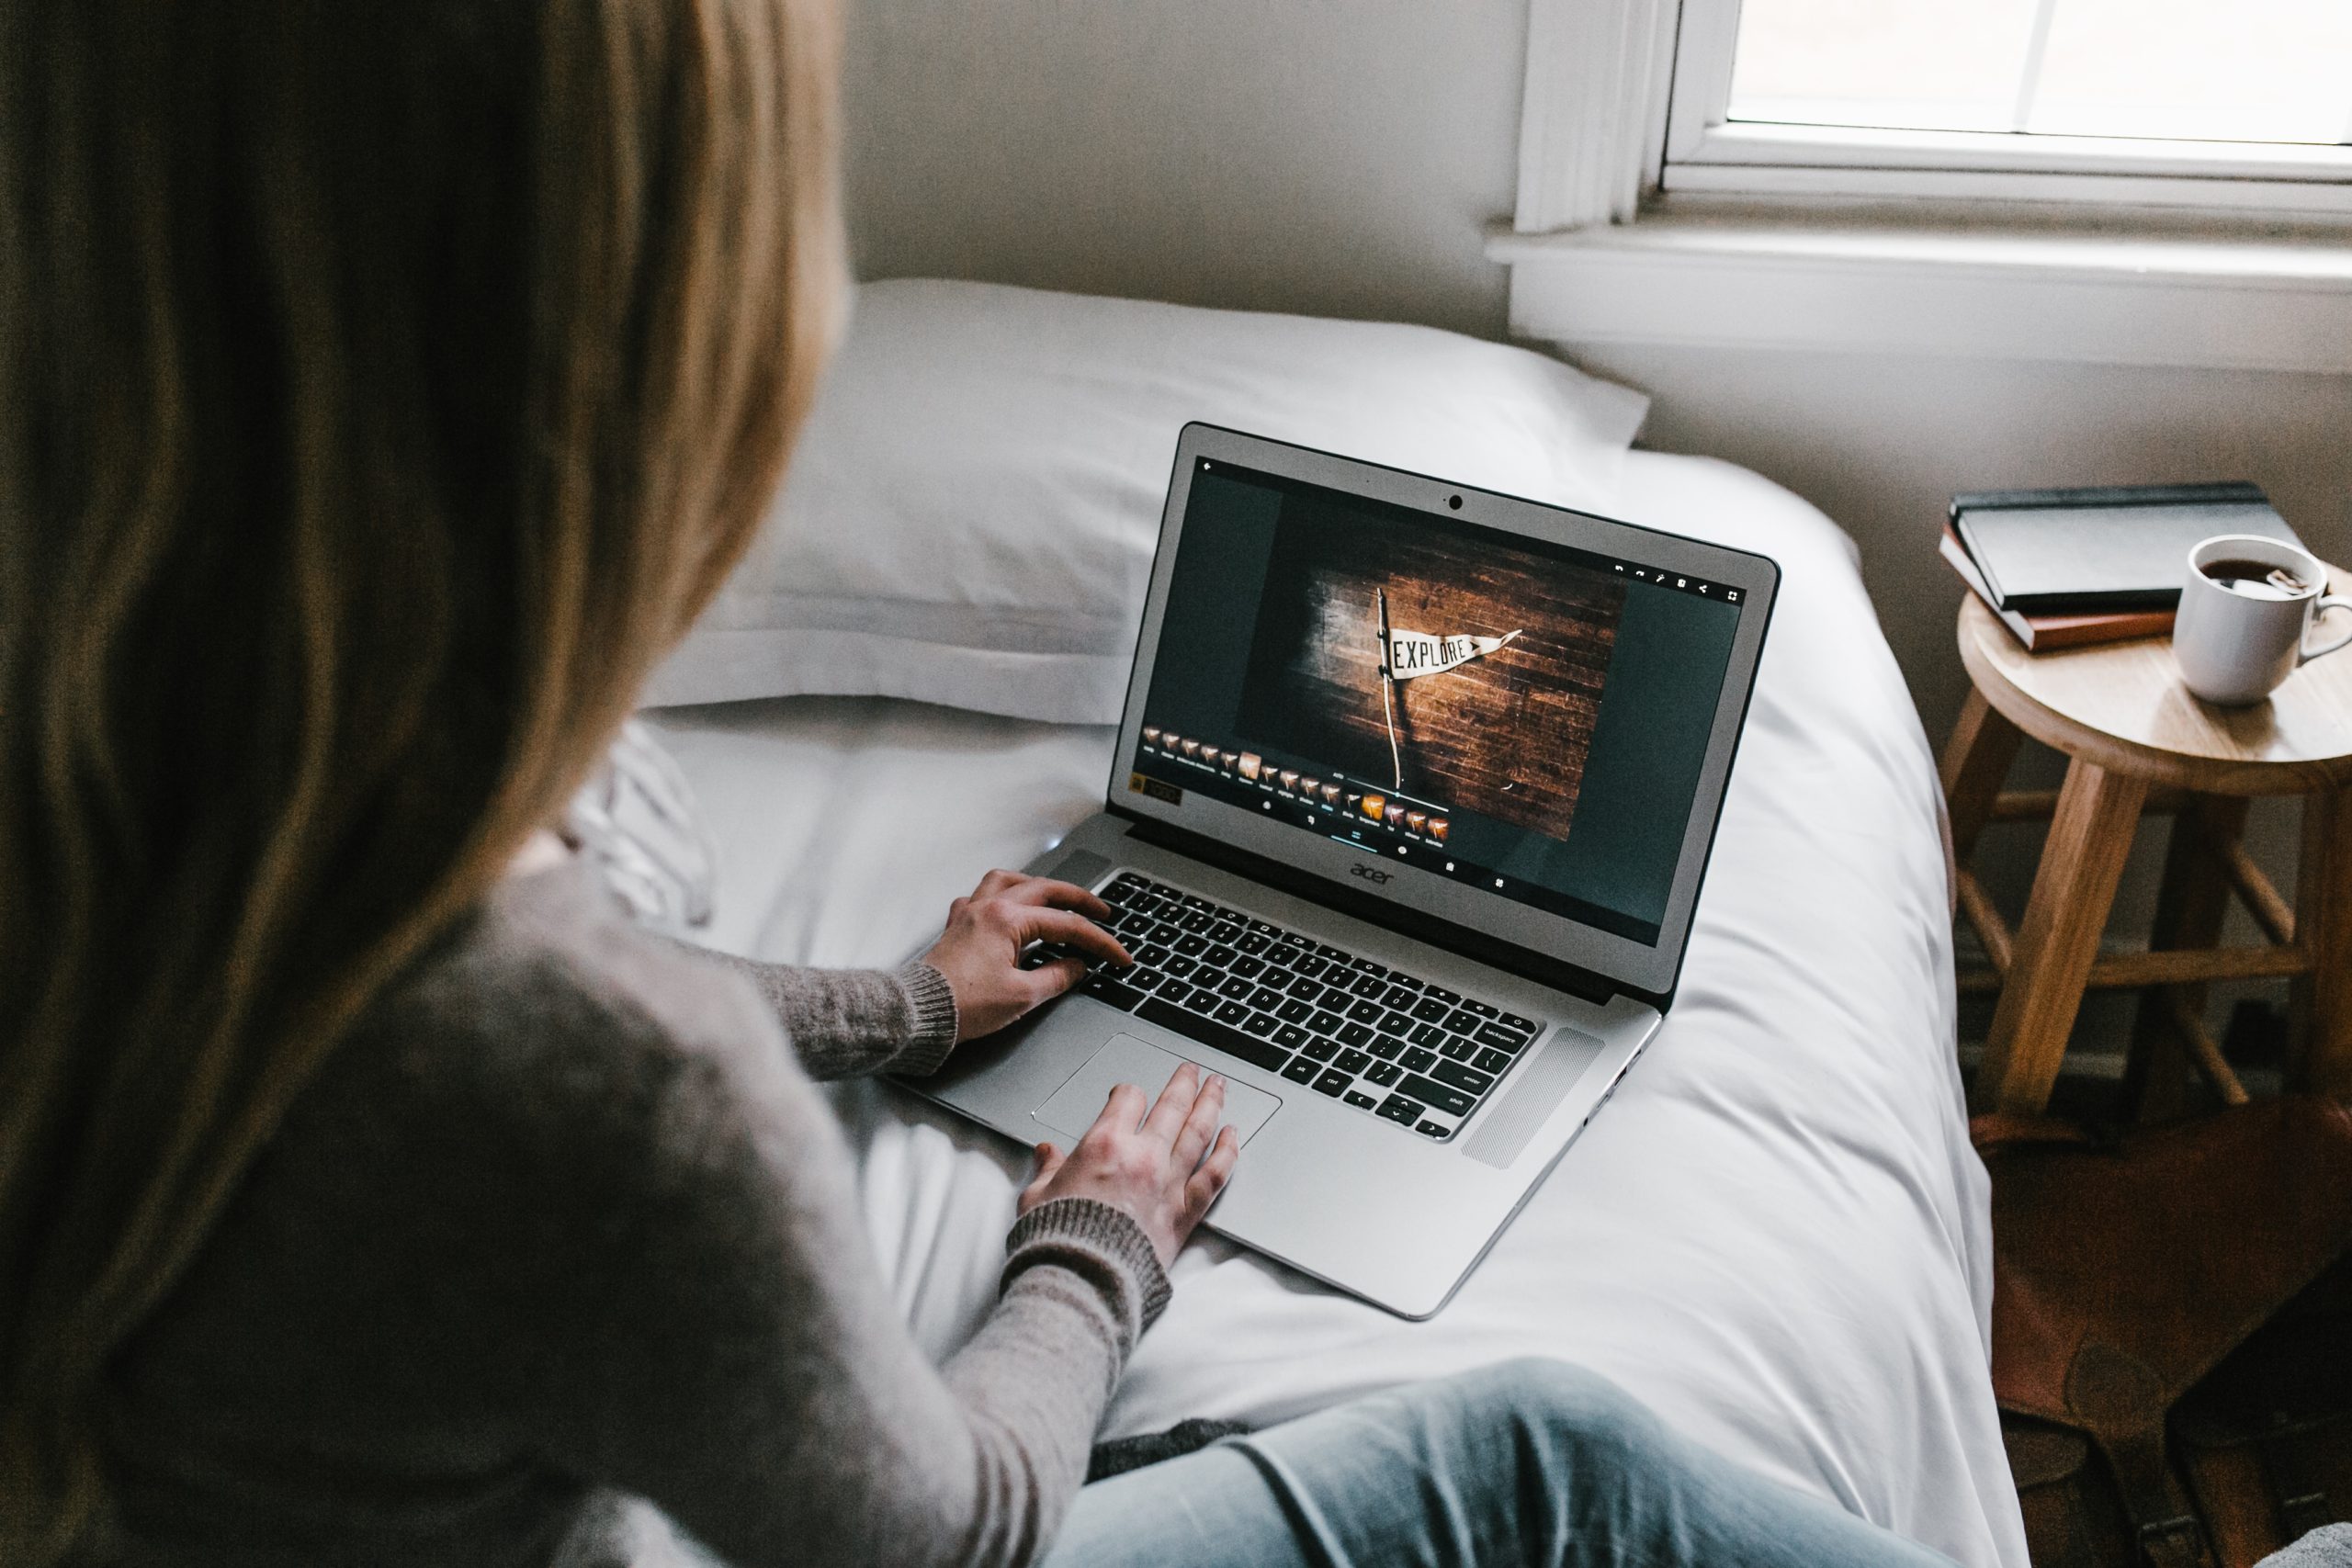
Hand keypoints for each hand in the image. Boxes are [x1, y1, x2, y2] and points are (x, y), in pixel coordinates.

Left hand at [920, 870, 1130, 1042]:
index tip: (1117, 955)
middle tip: (1101, 910)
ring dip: (1037, 885)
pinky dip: (1001, 896)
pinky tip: (1008, 907)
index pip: (1066, 926)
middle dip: (1078, 899)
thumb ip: (1057, 977)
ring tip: (1055, 896)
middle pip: (1044, 890)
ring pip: (1009, 881)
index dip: (1099, 941)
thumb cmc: (962, 1005)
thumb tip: (1076, 968)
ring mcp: (970, 913)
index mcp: (1008, 920)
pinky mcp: (957, 927)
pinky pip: (981, 896)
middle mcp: (988, 907)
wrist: (919, 1014)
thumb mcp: (1022, 996)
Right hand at [1019, 1063, 1240, 1265]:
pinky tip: (1233, 1136)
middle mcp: (1142, 1156)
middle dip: (1182, 1083)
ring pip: (1198, 1131)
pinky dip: (1227, 1152)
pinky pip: (1214, 1174)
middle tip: (1191, 1071)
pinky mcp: (1185, 1212)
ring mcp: (1168, 1182)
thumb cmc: (1060, 1240)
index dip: (1128, 1093)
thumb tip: (1046, 1154)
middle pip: (1171, 1106)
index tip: (1128, 1094)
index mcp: (1104, 1145)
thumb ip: (1047, 1170)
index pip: (1127, 1099)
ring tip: (1218, 1087)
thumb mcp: (1038, 1196)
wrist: (1084, 1280)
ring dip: (1210, 1103)